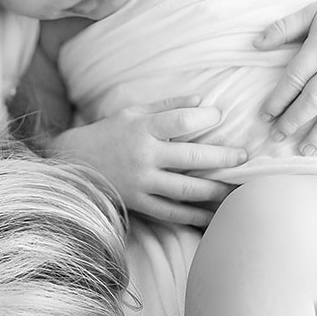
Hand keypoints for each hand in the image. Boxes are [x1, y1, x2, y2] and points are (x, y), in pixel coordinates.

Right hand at [51, 99, 246, 224]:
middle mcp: (143, 155)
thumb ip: (167, 106)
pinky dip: (194, 215)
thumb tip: (202, 100)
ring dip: (215, 190)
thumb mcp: (132, 112)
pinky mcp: (138, 203)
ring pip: (186, 189)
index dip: (205, 118)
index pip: (180, 121)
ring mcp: (141, 182)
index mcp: (141, 128)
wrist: (72, 163)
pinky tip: (212, 215)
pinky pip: (171, 212)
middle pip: (191, 157)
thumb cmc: (107, 133)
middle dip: (223, 157)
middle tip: (244, 157)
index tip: (220, 117)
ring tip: (236, 188)